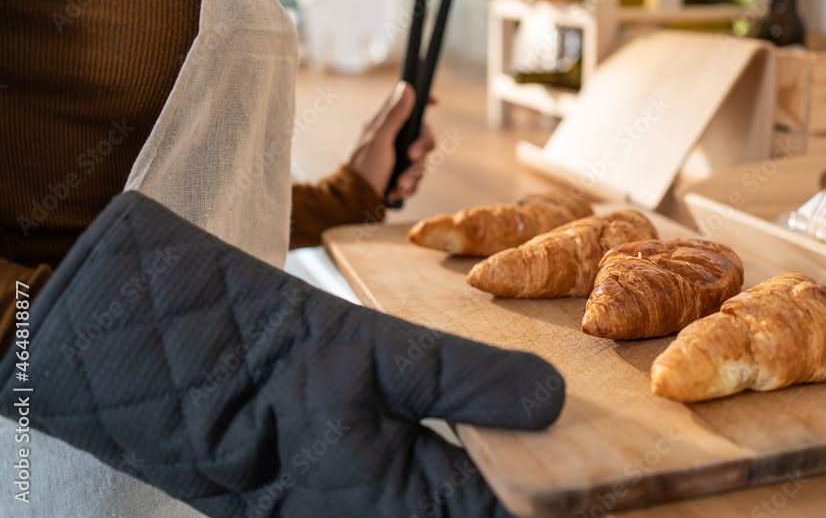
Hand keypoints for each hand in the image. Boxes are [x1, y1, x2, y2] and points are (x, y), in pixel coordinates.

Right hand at [3, 192, 564, 517]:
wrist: (175, 370)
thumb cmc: (269, 366)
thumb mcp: (377, 358)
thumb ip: (468, 380)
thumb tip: (553, 400)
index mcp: (403, 510)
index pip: (509, 514)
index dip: (565, 494)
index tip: (616, 470)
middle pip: (484, 507)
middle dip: (536, 479)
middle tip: (589, 442)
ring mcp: (365, 510)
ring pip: (457, 498)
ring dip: (499, 465)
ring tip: (545, 424)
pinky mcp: (351, 493)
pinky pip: (426, 486)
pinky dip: (461, 458)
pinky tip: (482, 419)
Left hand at [349, 81, 435, 202]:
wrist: (355, 202)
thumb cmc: (363, 168)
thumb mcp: (380, 140)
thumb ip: (394, 116)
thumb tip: (406, 87)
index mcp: (383, 123)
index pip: (405, 104)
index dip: (422, 100)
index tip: (435, 101)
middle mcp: (391, 138)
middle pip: (422, 134)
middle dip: (421, 149)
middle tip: (412, 157)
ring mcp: (396, 156)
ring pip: (421, 159)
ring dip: (413, 174)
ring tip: (400, 185)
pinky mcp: (399, 174)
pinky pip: (416, 177)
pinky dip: (409, 186)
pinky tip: (397, 192)